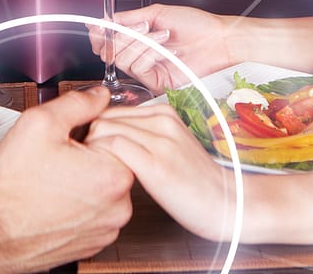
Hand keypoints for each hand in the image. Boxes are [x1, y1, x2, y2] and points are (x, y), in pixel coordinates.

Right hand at [0, 86, 134, 272]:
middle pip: (112, 164)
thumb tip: (99, 97)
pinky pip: (95, 215)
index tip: (66, 142)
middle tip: (55, 162)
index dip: (88, 133)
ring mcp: (107, 229)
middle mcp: (118, 207)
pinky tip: (54, 202)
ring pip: (104, 190)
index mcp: (114, 175)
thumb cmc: (12, 183)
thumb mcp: (41, 123)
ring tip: (52, 183)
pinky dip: (79, 207)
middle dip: (88, 157)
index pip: (115, 138)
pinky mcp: (94, 245)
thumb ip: (78, 103)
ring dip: (85, 182)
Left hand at [86, 103, 237, 242]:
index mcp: (164, 112)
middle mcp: (162, 120)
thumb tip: (105, 132)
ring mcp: (160, 140)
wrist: (228, 204)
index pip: (109, 109)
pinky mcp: (156, 163)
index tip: (88, 148)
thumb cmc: (195, 181)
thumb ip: (143, 133)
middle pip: (102, 117)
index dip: (93, 128)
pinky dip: (99, 159)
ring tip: (92, 171)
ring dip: (90, 150)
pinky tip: (103, 176)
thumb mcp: (171, 145)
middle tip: (84, 162)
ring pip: (103, 129)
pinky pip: (112, 147)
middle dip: (88, 138)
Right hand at [89, 3, 238, 94]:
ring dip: (139, 41)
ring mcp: (148, 70)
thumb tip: (106, 19)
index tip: (97, 26)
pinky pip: (138, 67)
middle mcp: (141, 56)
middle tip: (140, 27)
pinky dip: (147, 52)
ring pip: (122, 58)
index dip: (99, 34)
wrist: (219, 40)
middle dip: (121, 36)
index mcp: (139, 38)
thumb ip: (130, 18)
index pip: (109, 40)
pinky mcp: (156, 82)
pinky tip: (163, 46)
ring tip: (159, 33)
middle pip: (110, 51)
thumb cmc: (197, 26)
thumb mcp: (158, 13)